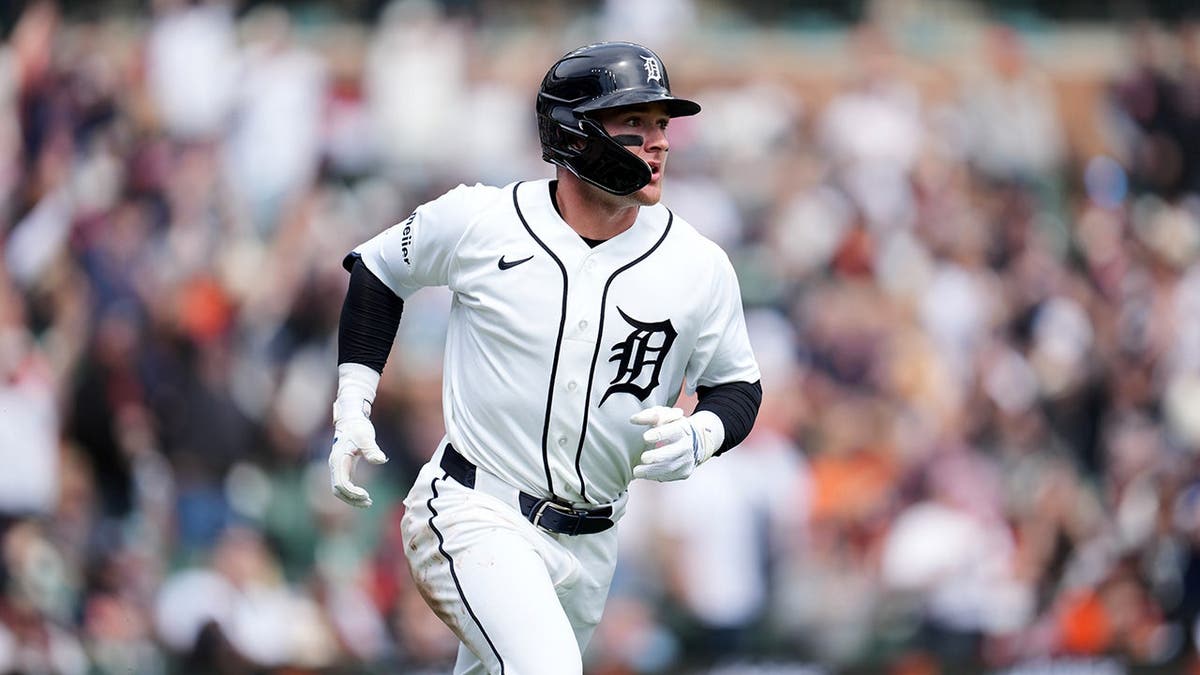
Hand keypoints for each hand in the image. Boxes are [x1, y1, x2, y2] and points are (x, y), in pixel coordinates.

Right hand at [329, 362, 387, 507]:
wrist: (351, 418)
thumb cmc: (358, 427)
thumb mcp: (366, 437)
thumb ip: (372, 449)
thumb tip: (381, 461)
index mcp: (338, 460)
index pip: (340, 484)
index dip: (352, 493)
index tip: (366, 495)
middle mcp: (335, 466)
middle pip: (337, 490)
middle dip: (351, 499)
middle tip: (368, 503)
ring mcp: (338, 467)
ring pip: (339, 490)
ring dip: (352, 498)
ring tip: (368, 502)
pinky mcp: (343, 468)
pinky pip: (344, 485)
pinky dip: (352, 493)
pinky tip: (365, 496)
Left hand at [629, 406, 723, 481]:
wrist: (695, 441)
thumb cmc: (674, 427)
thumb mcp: (665, 415)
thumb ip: (649, 415)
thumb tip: (634, 419)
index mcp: (682, 429)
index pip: (673, 431)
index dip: (659, 434)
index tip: (646, 437)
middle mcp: (686, 445)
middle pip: (672, 453)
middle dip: (657, 456)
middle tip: (643, 458)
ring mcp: (687, 461)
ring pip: (670, 468)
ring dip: (652, 471)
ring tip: (637, 471)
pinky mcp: (684, 472)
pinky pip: (669, 476)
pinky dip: (655, 476)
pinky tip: (645, 474)